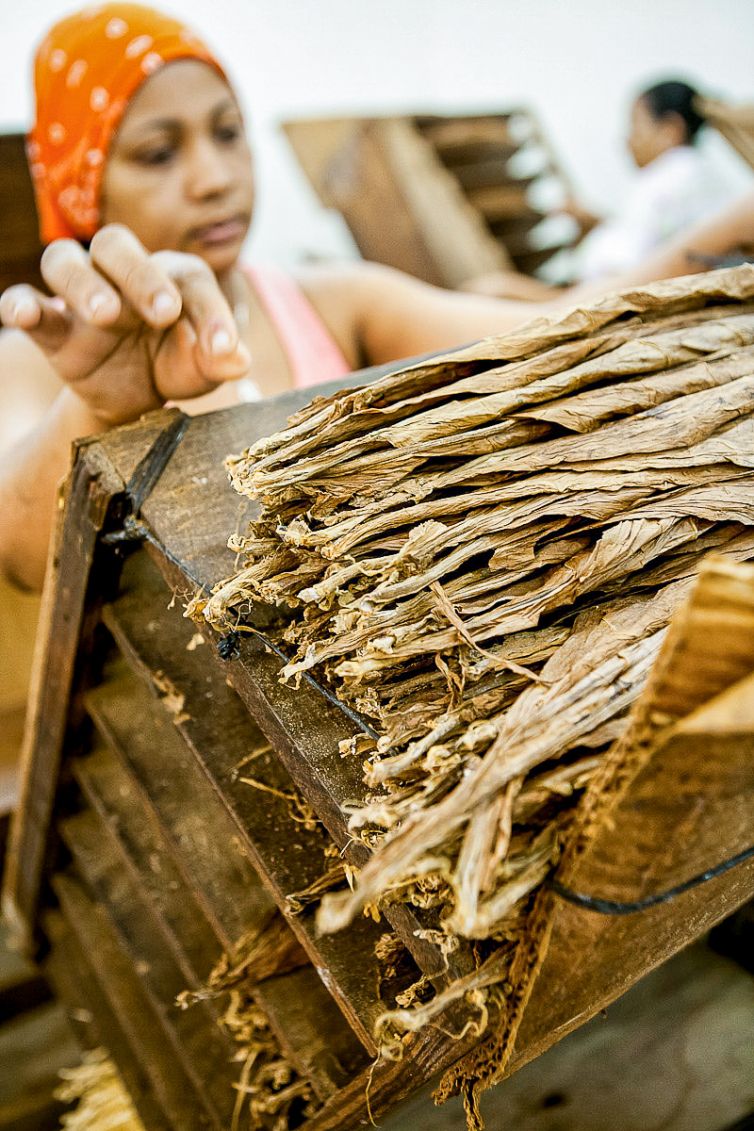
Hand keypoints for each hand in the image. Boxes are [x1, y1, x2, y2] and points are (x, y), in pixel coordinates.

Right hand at [0, 225, 249, 426]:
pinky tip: (23, 314)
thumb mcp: (202, 366)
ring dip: (81, 283)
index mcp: (170, 276)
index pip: (189, 278)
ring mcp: (81, 296)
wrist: (134, 397)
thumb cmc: (173, 364)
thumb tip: (240, 361)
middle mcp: (121, 274)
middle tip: (163, 311)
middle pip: (116, 244)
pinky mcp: (52, 327)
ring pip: (63, 260)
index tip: (222, 349)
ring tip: (105, 315)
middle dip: (140, 274)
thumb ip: (219, 360)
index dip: (210, 312)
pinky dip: (19, 304)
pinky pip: (23, 300)